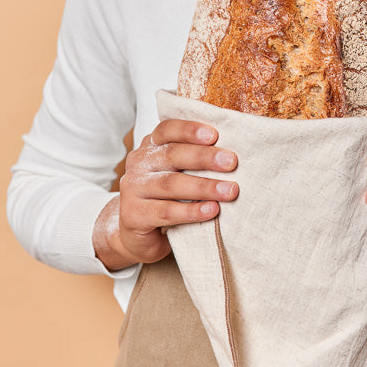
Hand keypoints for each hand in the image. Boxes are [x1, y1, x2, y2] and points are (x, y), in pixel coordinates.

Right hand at [93, 119, 237, 270]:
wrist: (138, 236)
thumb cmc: (167, 198)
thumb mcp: (178, 173)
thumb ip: (195, 160)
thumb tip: (233, 154)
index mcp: (151, 146)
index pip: (167, 129)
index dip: (189, 130)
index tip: (214, 135)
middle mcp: (139, 163)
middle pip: (172, 154)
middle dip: (204, 157)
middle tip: (231, 162)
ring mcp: (133, 189)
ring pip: (171, 184)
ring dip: (204, 186)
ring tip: (230, 190)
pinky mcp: (134, 215)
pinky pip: (166, 211)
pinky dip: (191, 211)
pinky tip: (211, 210)